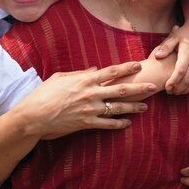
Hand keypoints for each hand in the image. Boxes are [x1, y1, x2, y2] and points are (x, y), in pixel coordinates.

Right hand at [13, 62, 156, 139]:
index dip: (127, 67)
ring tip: (146, 107)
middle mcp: (91, 94)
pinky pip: (108, 124)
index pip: (111, 71)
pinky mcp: (87, 124)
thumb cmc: (43, 94)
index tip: (139, 64)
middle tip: (154, 86)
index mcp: (85, 80)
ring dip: (134, 107)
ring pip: (118, 107)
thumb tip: (94, 69)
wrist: (34, 116)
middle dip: (140, 87)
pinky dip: (119, 124)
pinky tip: (128, 123)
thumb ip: (79, 73)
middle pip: (121, 89)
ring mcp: (90, 110)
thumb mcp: (60, 78)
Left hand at [154, 27, 188, 94]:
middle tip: (171, 92)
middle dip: (179, 88)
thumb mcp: (174, 37)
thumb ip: (165, 47)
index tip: (167, 87)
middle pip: (188, 79)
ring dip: (188, 89)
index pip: (180, 71)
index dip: (173, 81)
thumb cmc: (186, 31)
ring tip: (179, 92)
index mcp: (187, 53)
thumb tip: (157, 56)